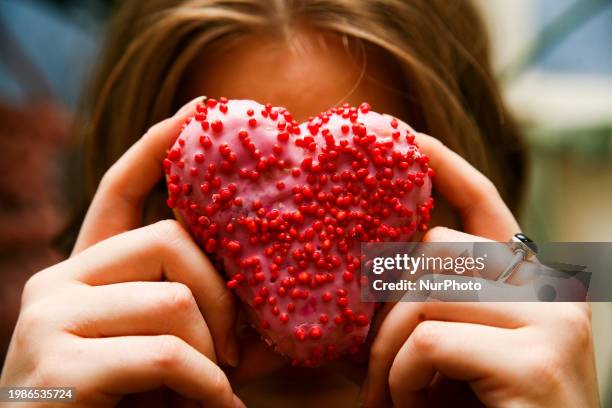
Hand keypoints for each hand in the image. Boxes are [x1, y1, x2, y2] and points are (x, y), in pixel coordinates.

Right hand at [0, 98, 244, 406]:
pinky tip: (217, 407)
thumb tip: (280, 313)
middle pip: (168, 240)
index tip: (195, 112)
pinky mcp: (58, 367)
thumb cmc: (121, 407)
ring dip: (214, 352)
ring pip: (173, 300)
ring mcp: (50, 321)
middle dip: (221, 292)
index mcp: (83, 274)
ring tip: (221, 387)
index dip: (156, 147)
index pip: (118, 190)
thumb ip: (204, 323)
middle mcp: (57, 283)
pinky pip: (166, 354)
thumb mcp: (164, 354)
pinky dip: (206, 386)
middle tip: (240, 347)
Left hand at [361, 133, 598, 406]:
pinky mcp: (539, 360)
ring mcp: (553, 323)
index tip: (407, 138)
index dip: (446, 168)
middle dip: (387, 305)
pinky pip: (431, 339)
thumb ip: (418, 313)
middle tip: (372, 367)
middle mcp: (552, 293)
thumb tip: (344, 279)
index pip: (486, 208)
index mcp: (529, 289)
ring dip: (387, 353)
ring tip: (390, 399)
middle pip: (438, 249)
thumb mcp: (443, 361)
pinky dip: (402, 378)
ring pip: (427, 294)